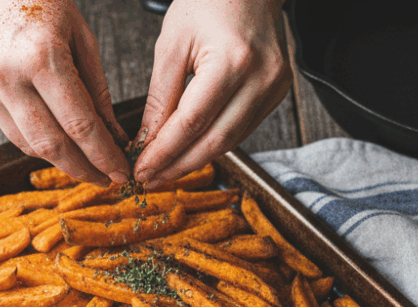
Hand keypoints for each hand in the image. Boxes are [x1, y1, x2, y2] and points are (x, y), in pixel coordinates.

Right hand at [0, 0, 129, 185]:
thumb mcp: (81, 36)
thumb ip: (97, 89)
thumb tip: (114, 135)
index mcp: (42, 57)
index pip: (79, 125)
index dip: (103, 156)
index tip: (120, 171)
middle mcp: (8, 77)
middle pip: (51, 145)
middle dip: (83, 169)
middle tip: (106, 178)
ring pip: (28, 145)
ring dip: (60, 160)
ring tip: (85, 163)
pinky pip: (11, 132)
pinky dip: (36, 142)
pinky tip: (57, 141)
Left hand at [134, 0, 291, 188]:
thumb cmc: (208, 2)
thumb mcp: (172, 44)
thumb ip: (160, 96)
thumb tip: (147, 141)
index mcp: (233, 61)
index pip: (192, 122)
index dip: (164, 152)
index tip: (140, 168)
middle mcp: (262, 77)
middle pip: (216, 140)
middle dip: (179, 165)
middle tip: (150, 178)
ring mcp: (275, 87)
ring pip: (231, 140)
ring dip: (196, 159)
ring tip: (165, 169)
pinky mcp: (277, 92)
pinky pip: (242, 129)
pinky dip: (214, 142)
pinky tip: (190, 150)